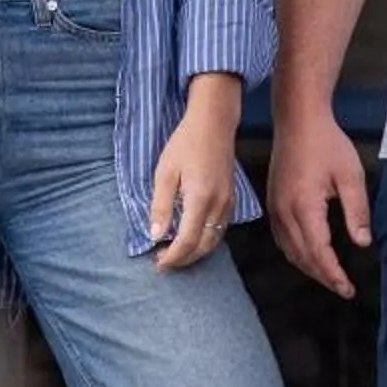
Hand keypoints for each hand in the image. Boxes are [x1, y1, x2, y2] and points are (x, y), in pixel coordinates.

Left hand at [149, 76, 244, 271]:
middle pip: (203, 246)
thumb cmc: (185, 144)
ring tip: (174, 252)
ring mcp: (228, 202)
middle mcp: (218, 205)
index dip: (172, 257)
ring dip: (195, 251)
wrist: (214, 123)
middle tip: (162, 261)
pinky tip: (192, 235)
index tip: (156, 263)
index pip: (187, 241)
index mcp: (200, 200)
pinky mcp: (231, 197)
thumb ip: (160, 206)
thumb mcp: (165, 173)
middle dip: (183, 259)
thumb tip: (155, 235)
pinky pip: (220, 228)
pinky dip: (206, 240)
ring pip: (214, 240)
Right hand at [267, 106, 371, 298]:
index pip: (319, 252)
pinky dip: (297, 254)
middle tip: (344, 289)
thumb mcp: (350, 175)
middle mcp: (284, 212)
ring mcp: (275, 209)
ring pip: (290, 251)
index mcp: (304, 206)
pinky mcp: (273, 203)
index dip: (333, 274)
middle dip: (323, 277)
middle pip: (302, 257)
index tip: (348, 289)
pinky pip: (283, 240)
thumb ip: (357, 211)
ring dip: (309, 268)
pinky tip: (310, 257)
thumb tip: (362, 243)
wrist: (298, 120)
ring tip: (331, 278)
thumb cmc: (327, 143)